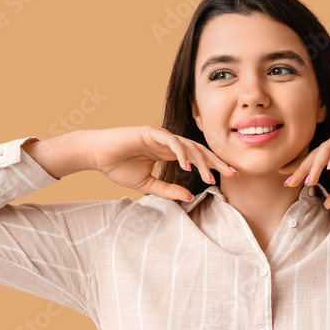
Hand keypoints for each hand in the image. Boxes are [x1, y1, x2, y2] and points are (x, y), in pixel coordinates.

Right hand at [90, 126, 236, 201]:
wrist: (96, 155)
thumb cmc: (118, 167)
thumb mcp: (147, 184)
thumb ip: (168, 190)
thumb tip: (189, 197)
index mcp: (168, 152)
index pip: (196, 158)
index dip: (213, 166)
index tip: (229, 176)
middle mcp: (168, 142)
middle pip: (198, 149)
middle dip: (216, 161)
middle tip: (233, 172)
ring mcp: (160, 135)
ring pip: (187, 145)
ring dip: (200, 161)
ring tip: (209, 176)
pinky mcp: (149, 132)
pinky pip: (170, 141)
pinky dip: (181, 152)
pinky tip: (187, 166)